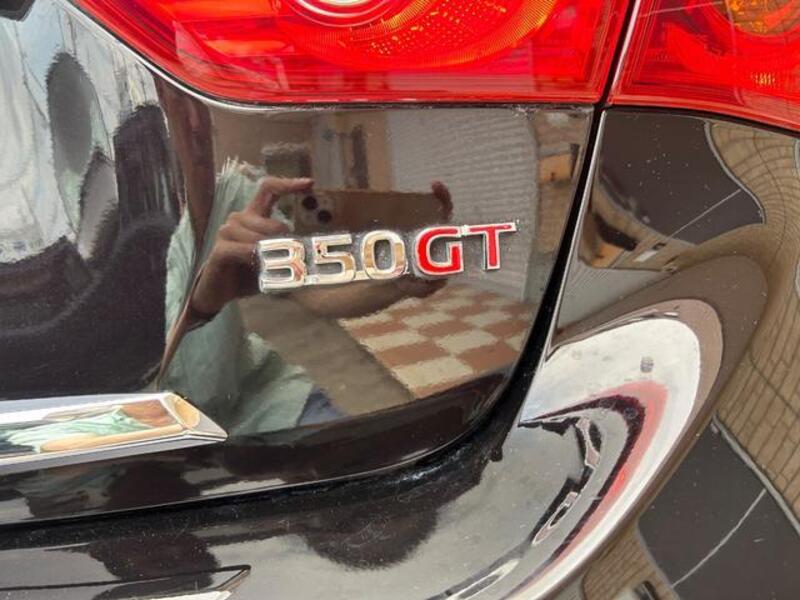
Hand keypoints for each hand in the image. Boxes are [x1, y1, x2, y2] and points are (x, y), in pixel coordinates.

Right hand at [190, 176, 312, 316]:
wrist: (220, 291)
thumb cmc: (248, 273)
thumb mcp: (273, 261)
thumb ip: (289, 251)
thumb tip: (315, 250)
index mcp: (254, 217)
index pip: (269, 190)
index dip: (288, 184)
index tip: (309, 183)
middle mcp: (239, 219)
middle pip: (269, 220)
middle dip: (284, 241)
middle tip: (291, 258)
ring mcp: (227, 232)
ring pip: (257, 236)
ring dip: (268, 252)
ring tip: (273, 265)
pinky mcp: (220, 249)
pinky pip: (241, 249)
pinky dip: (253, 258)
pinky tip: (258, 265)